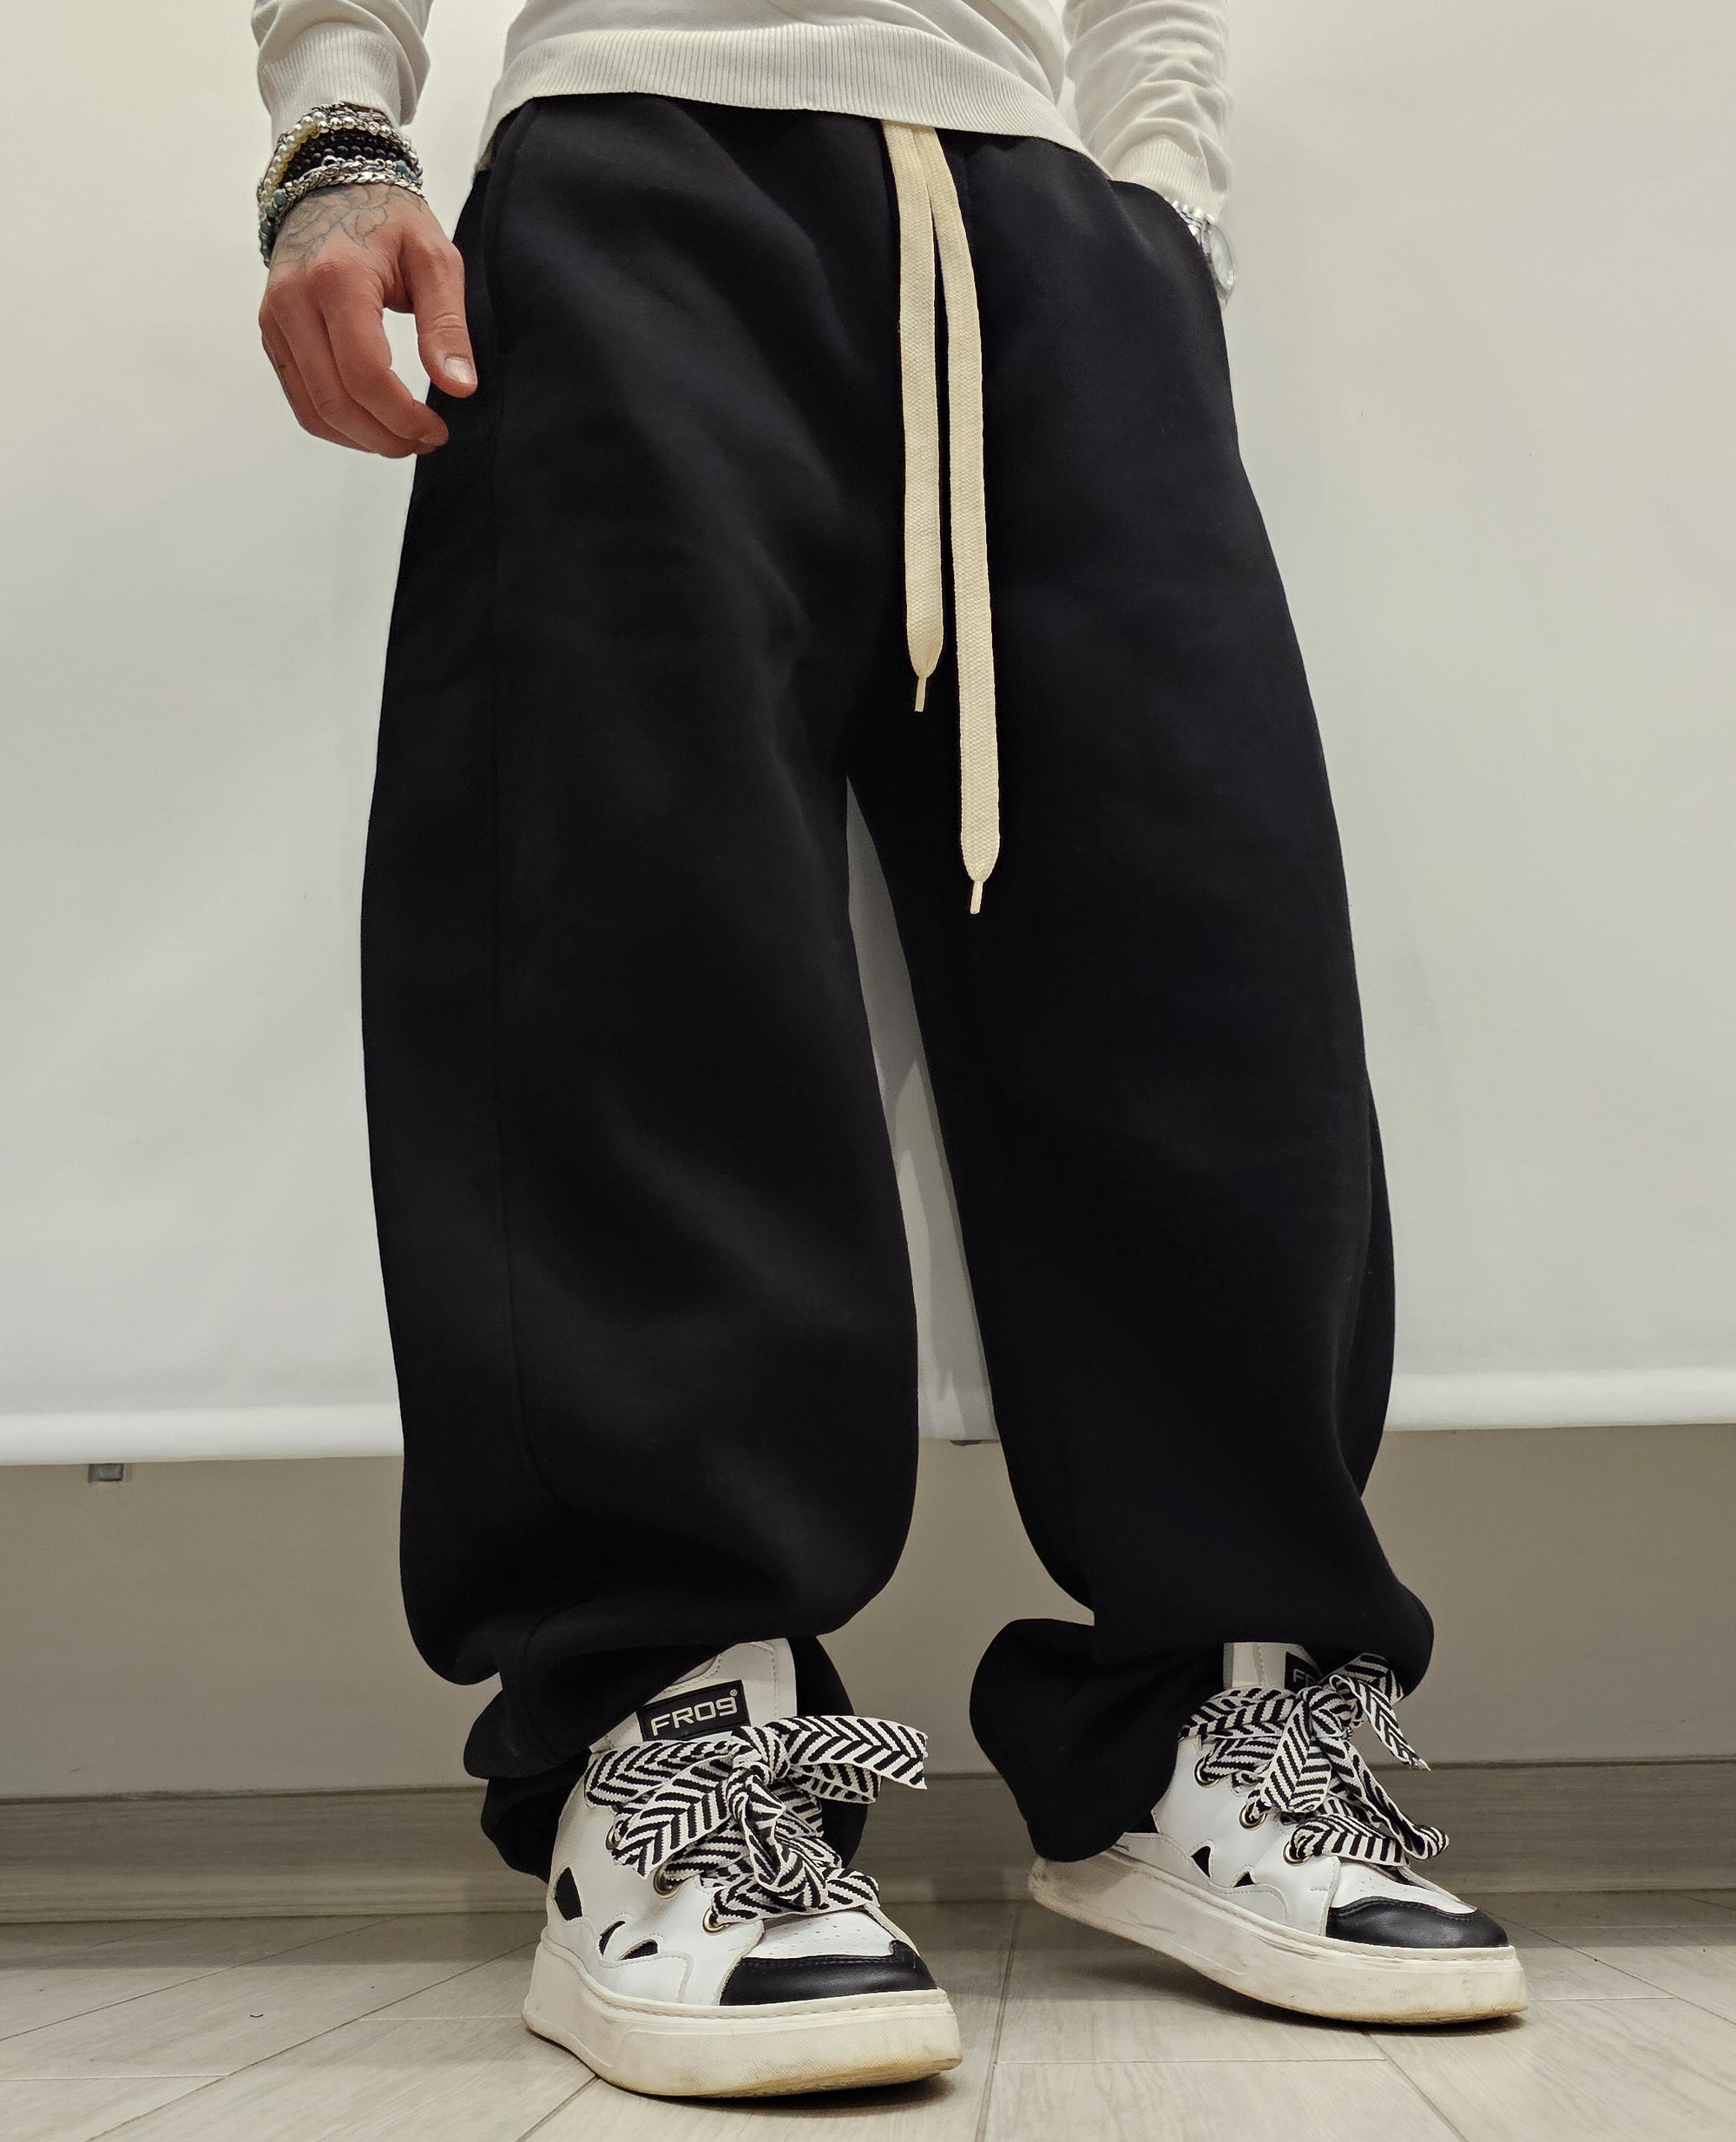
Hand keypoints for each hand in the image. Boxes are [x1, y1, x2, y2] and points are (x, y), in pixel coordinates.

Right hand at [259, 183, 476, 457]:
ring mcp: (275, 320)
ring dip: (361, 439)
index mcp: (337, 281)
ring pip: (313, 410)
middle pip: (335, 401)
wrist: (331, 182)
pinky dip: (337, 424)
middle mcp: (294, 302)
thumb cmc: (389, 217)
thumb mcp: (435, 259)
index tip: (437, 429)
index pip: (365, 374)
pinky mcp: (272, 333)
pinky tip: (373, 423)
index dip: (402, 417)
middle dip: (385, 436)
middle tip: (426, 441)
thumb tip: (460, 388)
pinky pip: (301, 399)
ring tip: (403, 438)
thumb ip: (448, 325)